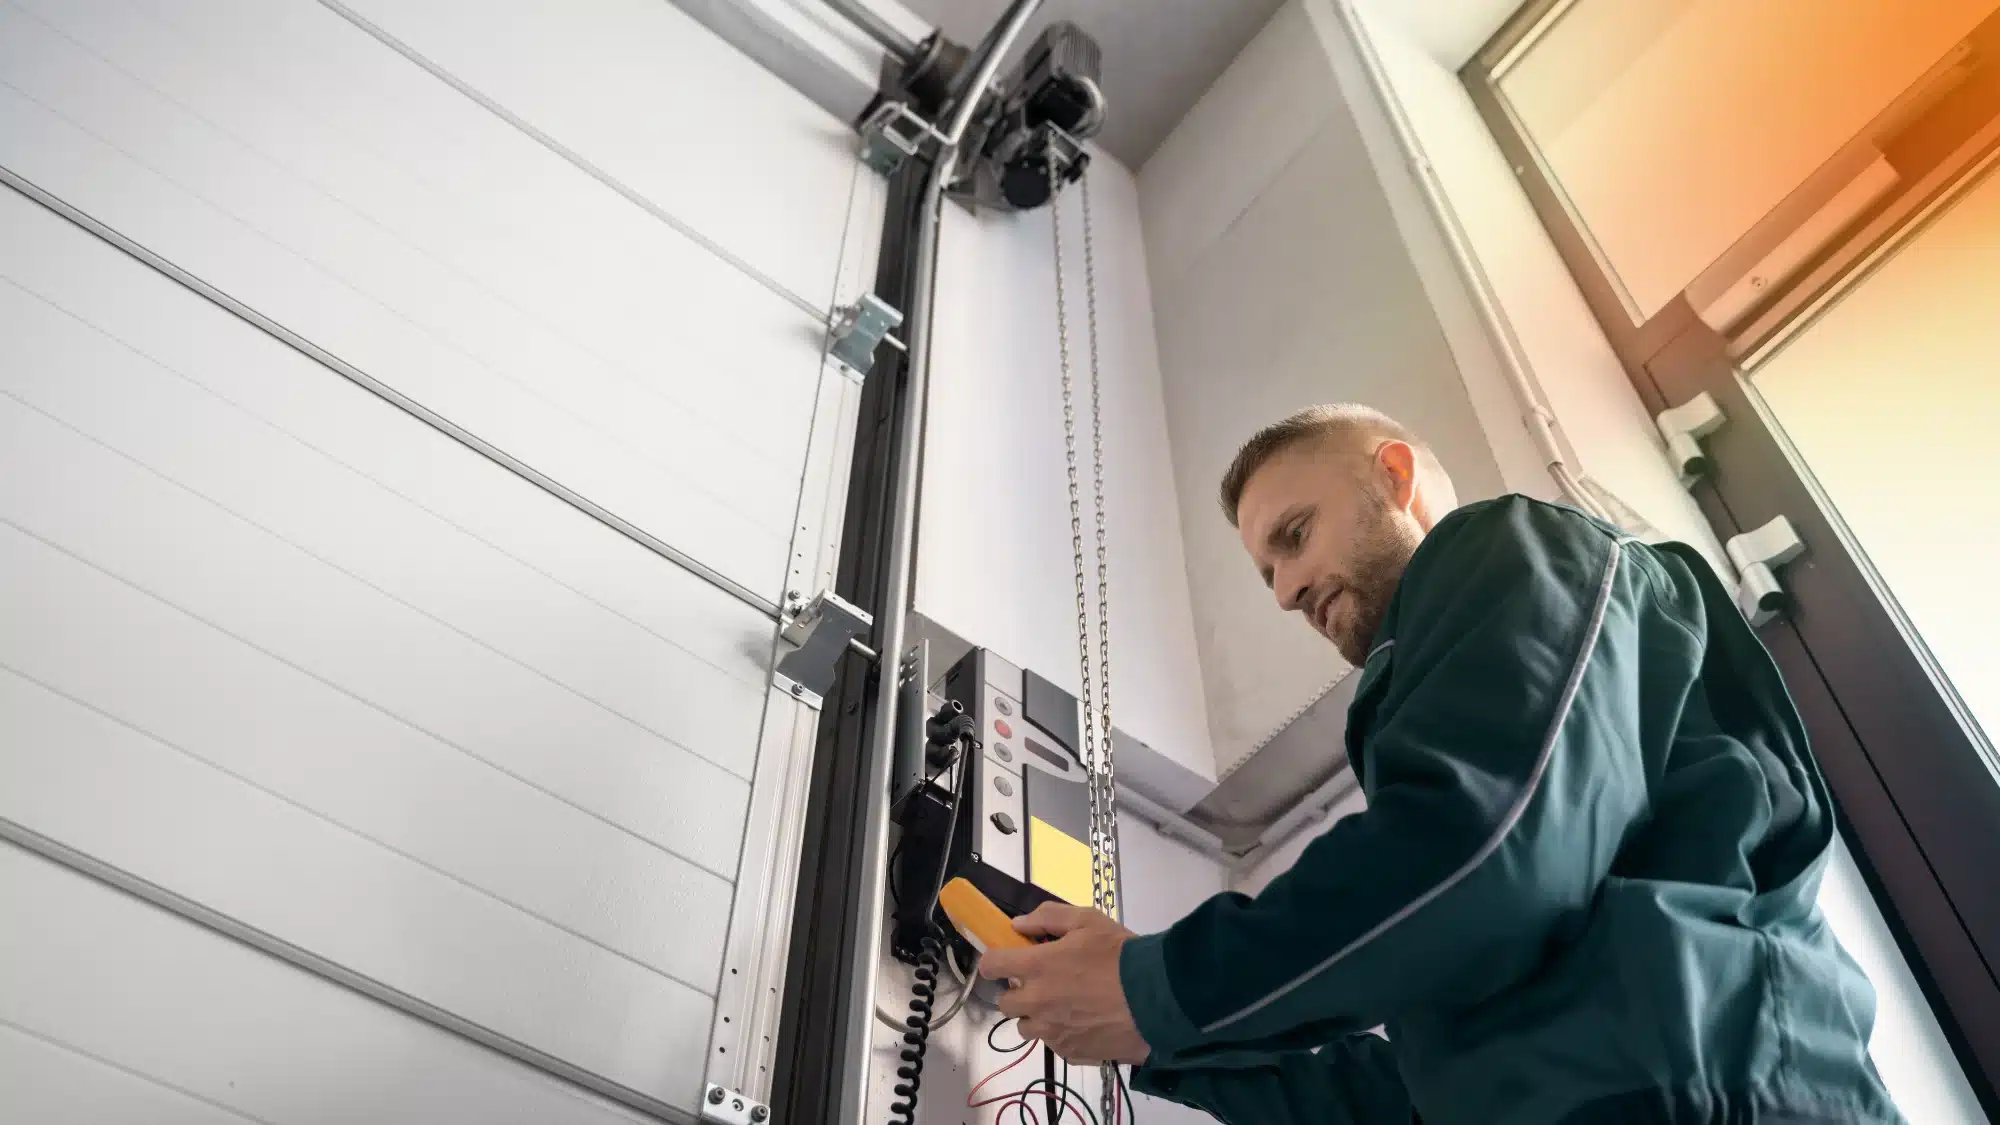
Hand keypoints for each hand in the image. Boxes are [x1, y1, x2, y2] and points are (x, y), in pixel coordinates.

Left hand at [976, 902, 1151, 1064]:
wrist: (1156, 997)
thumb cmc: (1121, 954)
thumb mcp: (1087, 920)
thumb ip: (1047, 918)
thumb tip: (1017, 924)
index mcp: (1036, 967)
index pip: (991, 965)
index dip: (994, 961)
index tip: (1005, 960)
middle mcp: (1037, 1003)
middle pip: (1004, 1003)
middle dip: (1018, 992)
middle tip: (1043, 982)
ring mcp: (1052, 1032)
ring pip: (1026, 1027)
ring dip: (1037, 1016)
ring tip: (1065, 1006)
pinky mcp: (1070, 1052)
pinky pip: (1053, 1044)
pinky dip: (1061, 1034)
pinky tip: (1084, 1022)